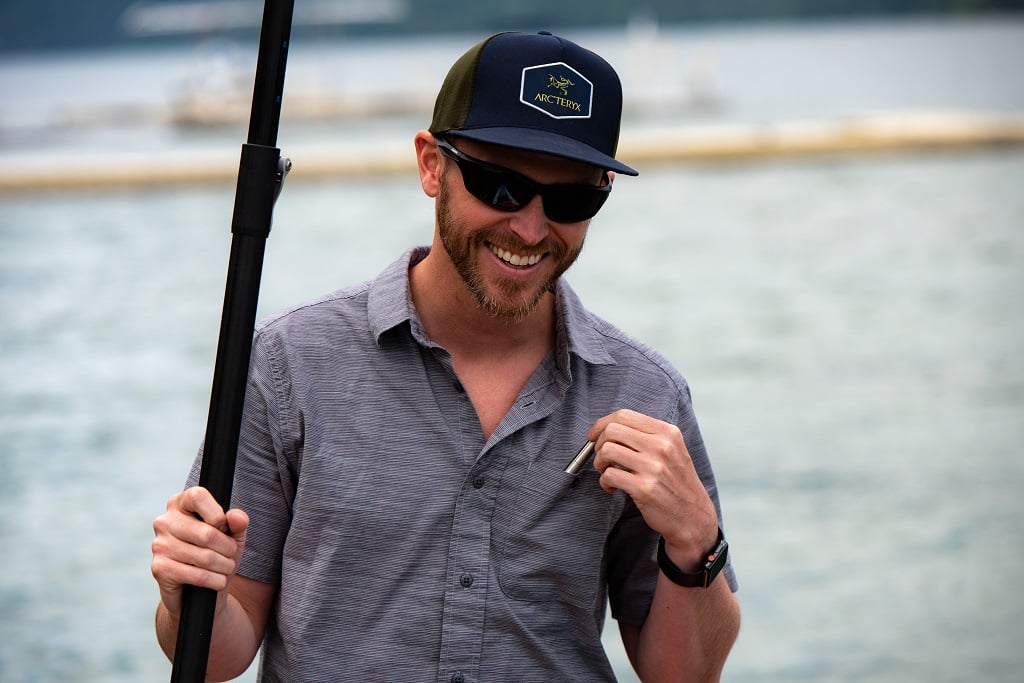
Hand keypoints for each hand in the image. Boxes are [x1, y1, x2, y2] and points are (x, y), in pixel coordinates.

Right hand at [151, 486, 248, 617]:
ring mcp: (159, 545)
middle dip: (228, 548)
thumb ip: (238, 522)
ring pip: (205, 557)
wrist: (200, 589)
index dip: (218, 514)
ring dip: (224, 566)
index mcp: (180, 503)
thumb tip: (235, 516)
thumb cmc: (217, 553)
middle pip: (207, 533)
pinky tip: (217, 581)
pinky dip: (215, 581)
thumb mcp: (232, 534)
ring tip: (226, 568)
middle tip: (231, 554)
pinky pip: (197, 575)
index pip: (198, 496)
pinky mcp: (159, 568)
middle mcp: (165, 521)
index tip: (224, 527)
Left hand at [589, 409, 718, 571]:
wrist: (693, 517)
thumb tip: (609, 428)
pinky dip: (604, 481)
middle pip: (612, 430)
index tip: (595, 435)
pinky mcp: (644, 488)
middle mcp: (662, 447)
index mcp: (668, 433)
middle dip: (599, 444)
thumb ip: (647, 436)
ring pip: (607, 450)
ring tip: (607, 472)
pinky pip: (609, 475)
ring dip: (600, 463)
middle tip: (603, 458)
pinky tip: (612, 487)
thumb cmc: (677, 483)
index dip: (602, 424)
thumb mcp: (672, 450)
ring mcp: (653, 467)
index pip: (625, 415)